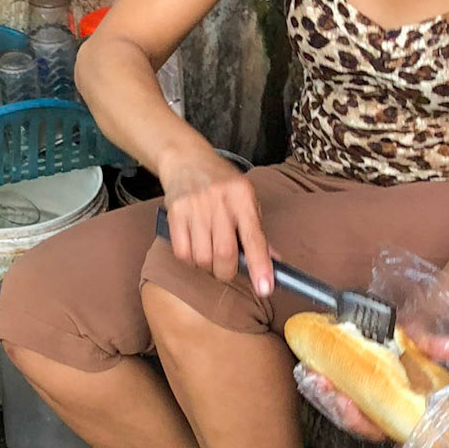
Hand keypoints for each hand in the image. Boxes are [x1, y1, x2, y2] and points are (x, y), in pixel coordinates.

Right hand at [159, 146, 272, 293]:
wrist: (186, 159)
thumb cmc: (221, 183)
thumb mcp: (245, 198)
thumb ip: (257, 230)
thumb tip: (273, 260)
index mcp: (242, 196)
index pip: (254, 238)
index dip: (260, 266)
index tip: (265, 288)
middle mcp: (219, 200)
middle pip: (224, 253)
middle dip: (227, 271)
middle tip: (227, 269)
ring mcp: (195, 206)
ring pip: (202, 258)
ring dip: (207, 265)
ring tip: (209, 251)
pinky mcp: (175, 212)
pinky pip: (182, 253)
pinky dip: (190, 259)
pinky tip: (194, 246)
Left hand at [293, 323, 448, 442]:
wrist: (395, 327)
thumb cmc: (411, 343)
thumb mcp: (423, 343)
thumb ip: (440, 347)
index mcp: (391, 410)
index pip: (373, 427)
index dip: (359, 421)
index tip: (347, 403)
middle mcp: (370, 408)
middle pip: (347, 418)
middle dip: (333, 405)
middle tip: (325, 386)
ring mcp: (352, 396)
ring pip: (331, 405)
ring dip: (320, 393)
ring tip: (313, 375)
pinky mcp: (337, 382)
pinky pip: (321, 388)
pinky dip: (314, 380)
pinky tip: (309, 367)